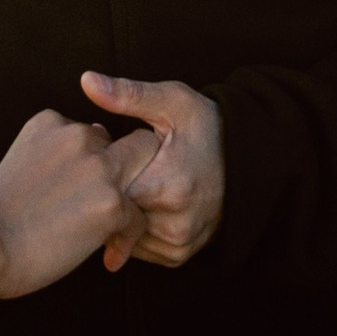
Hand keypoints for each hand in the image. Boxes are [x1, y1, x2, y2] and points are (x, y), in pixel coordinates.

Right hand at [0, 109, 155, 297]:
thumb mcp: (21, 161)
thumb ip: (55, 153)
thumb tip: (86, 160)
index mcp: (51, 122)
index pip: (96, 135)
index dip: (97, 164)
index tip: (84, 192)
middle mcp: (79, 136)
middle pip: (135, 143)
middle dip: (132, 171)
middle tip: (115, 206)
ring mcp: (98, 168)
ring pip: (145, 177)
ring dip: (133, 203)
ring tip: (112, 230)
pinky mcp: (112, 203)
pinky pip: (138, 219)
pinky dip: (127, 239)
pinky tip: (107, 254)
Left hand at [80, 74, 225, 267]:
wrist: (249, 160)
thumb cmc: (207, 127)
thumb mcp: (172, 102)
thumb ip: (128, 94)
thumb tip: (87, 80)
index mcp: (166, 187)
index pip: (106, 189)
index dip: (98, 169)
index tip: (107, 151)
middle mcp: (173, 223)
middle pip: (112, 214)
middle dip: (107, 191)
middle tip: (118, 167)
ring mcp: (177, 243)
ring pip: (121, 234)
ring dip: (119, 212)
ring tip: (134, 182)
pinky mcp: (178, 255)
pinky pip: (138, 248)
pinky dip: (134, 228)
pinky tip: (141, 203)